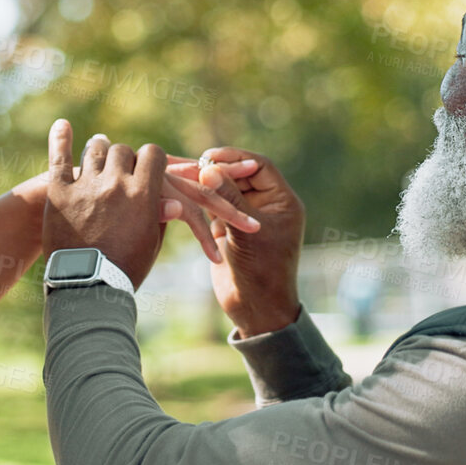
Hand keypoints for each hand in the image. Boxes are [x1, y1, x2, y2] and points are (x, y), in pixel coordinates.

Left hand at [43, 120, 169, 285]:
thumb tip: (171, 198)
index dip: (152, 159)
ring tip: (99, 150)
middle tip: (122, 169)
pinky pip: (59, 158)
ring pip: (95, 150)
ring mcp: (85, 186)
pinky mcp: (59, 193)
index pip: (153, 154)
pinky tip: (62, 125)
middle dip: (125, 158)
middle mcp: (115, 183)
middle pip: (123, 150)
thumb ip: (160, 214)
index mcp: (143, 194)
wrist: (87, 288)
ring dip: (100, 150)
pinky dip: (60, 139)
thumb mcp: (151, 242)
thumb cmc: (125, 269)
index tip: (149, 166)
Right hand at [167, 148, 303, 336]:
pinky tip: (185, 195)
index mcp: (282, 201)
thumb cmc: (260, 272)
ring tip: (183, 177)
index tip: (209, 156)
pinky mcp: (230, 229)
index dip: (235, 158)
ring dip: (207, 184)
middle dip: (218, 169)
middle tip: (191, 166)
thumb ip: (228, 199)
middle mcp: (266, 205)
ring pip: (226, 189)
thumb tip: (209, 167)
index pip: (259, 166)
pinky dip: (203, 200)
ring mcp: (247, 217)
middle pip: (241, 175)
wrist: (255, 308)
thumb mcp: (245, 233)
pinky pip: (216, 205)